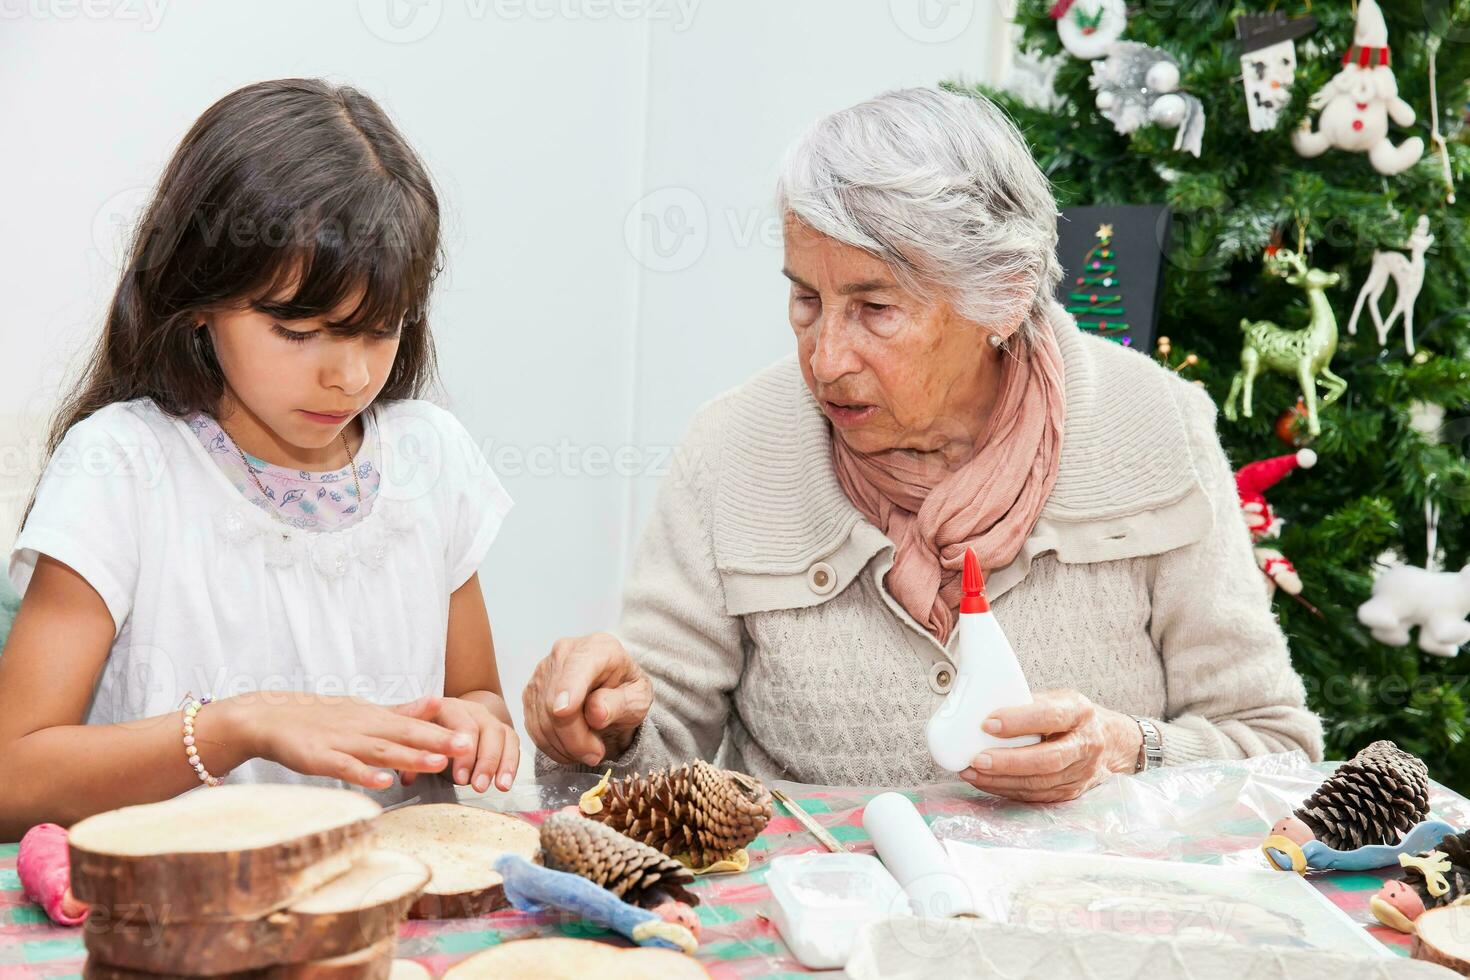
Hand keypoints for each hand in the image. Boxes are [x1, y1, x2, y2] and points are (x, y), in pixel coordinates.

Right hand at [225, 692, 470, 790]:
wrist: (271, 717)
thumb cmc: (322, 718)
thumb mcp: (366, 711)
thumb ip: (402, 712)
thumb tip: (436, 703)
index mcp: (376, 717)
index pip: (417, 724)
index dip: (445, 731)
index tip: (477, 736)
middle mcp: (364, 726)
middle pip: (406, 734)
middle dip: (438, 740)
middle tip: (469, 747)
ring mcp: (343, 742)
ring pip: (381, 749)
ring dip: (410, 756)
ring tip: (438, 762)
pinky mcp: (320, 757)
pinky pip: (344, 766)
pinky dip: (364, 773)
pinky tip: (383, 781)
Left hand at [399, 694, 519, 793]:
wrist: (448, 714)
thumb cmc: (427, 730)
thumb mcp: (414, 737)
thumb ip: (411, 754)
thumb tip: (407, 777)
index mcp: (448, 707)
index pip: (461, 723)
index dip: (462, 751)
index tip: (460, 777)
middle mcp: (472, 709)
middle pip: (485, 729)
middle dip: (484, 760)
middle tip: (478, 786)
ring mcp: (489, 718)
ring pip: (501, 735)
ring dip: (501, 763)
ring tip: (499, 787)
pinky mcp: (502, 729)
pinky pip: (512, 743)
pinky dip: (511, 763)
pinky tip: (506, 782)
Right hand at [523, 632, 652, 766]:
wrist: (612, 690)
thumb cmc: (627, 691)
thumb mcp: (638, 699)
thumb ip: (620, 703)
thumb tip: (595, 712)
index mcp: (597, 648)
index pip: (576, 669)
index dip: (568, 690)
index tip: (565, 712)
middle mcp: (564, 653)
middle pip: (556, 703)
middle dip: (576, 738)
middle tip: (596, 755)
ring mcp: (542, 671)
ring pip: (542, 720)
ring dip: (565, 746)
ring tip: (588, 751)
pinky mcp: (530, 692)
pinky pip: (533, 728)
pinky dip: (552, 746)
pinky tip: (571, 748)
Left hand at [957, 690, 1141, 802]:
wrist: (1111, 742)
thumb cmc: (1073, 717)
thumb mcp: (1058, 699)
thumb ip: (1027, 704)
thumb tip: (981, 708)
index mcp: (1079, 712)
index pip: (1050, 717)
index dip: (1018, 721)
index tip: (988, 724)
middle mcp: (1085, 744)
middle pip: (1047, 759)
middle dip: (1008, 761)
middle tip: (976, 759)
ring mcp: (1081, 772)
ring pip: (1041, 783)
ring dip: (1002, 780)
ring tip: (972, 772)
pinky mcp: (1072, 791)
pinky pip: (1037, 795)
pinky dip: (1008, 790)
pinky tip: (986, 782)